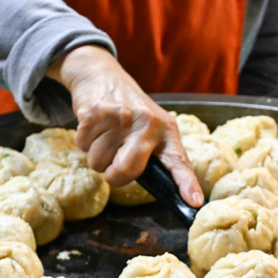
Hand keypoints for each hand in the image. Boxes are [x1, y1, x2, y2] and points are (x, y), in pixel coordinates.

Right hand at [47, 46, 203, 206]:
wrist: (102, 74)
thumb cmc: (129, 111)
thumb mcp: (151, 126)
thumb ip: (153, 152)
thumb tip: (157, 186)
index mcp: (166, 131)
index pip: (179, 161)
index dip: (187, 184)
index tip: (194, 203)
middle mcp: (148, 123)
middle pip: (125, 171)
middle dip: (113, 176)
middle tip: (113, 163)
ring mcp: (121, 117)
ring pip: (98, 162)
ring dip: (96, 155)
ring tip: (105, 134)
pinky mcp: (96, 112)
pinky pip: (83, 145)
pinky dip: (83, 140)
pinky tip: (94, 125)